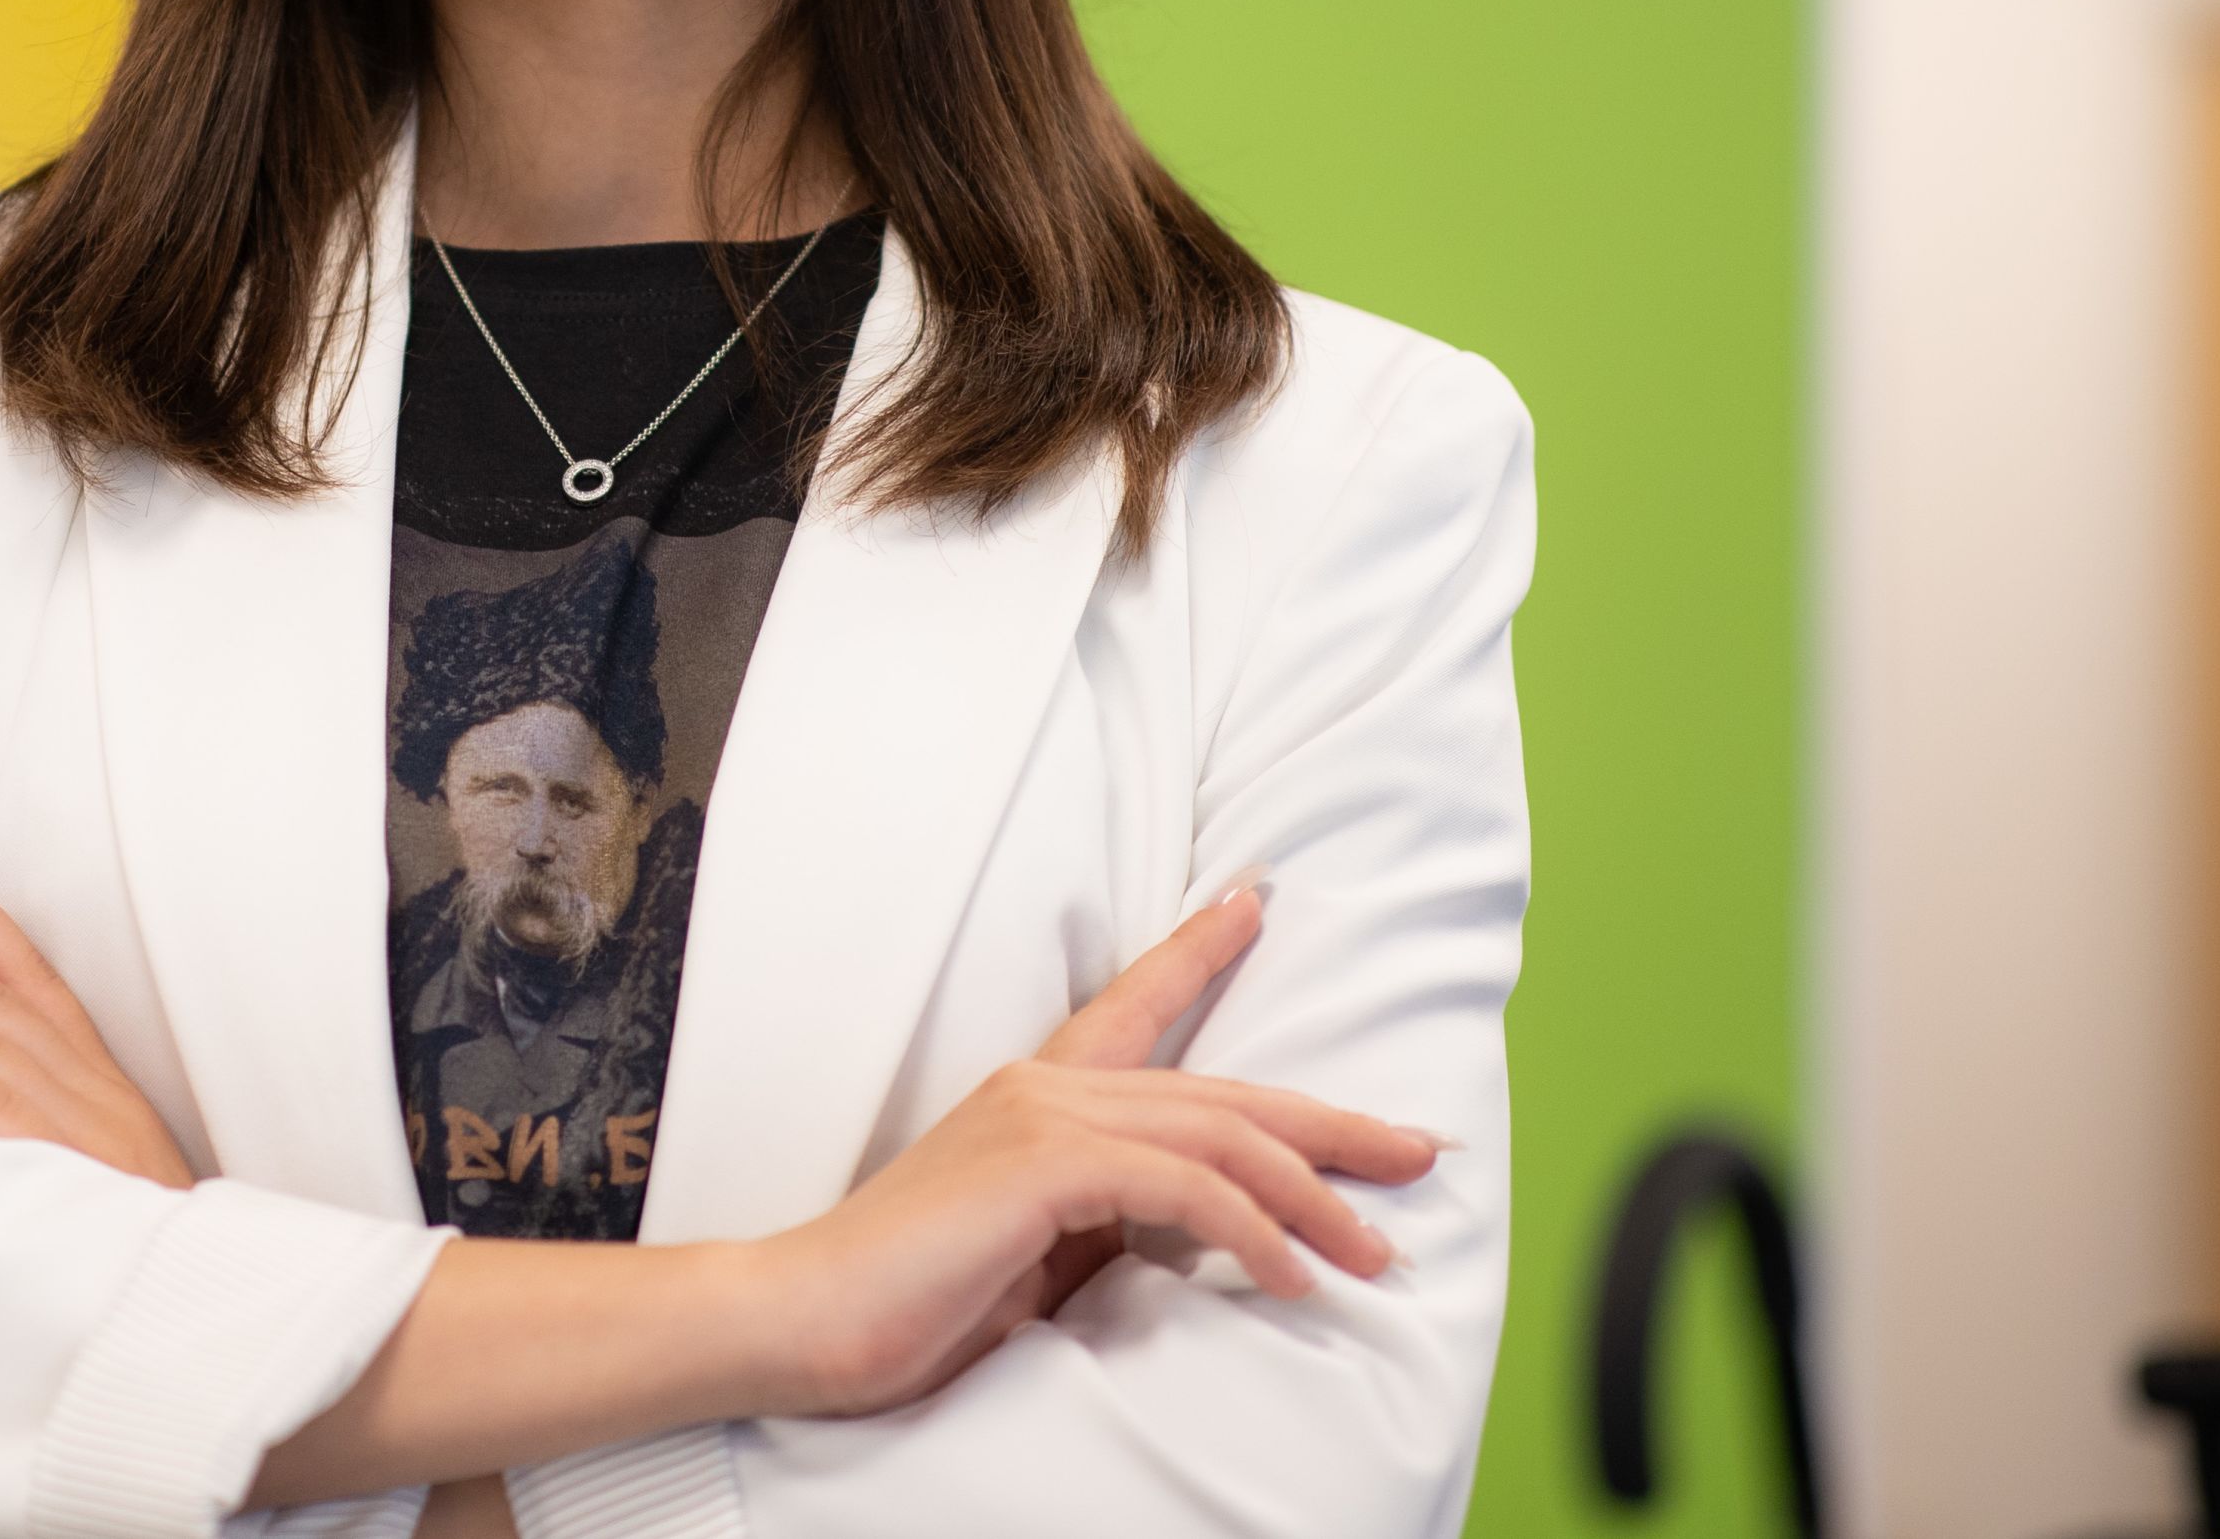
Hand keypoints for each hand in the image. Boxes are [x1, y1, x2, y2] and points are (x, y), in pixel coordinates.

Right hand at [750, 880, 1440, 1417]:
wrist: (800, 1317)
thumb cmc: (906, 1301)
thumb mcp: (1028, 1252)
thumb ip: (1100, 1223)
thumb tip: (1192, 1241)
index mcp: (1034, 1094)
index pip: (1133, 1004)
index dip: (1199, 950)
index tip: (1255, 901)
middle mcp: (1045, 1085)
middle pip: (1222, 1089)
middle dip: (1333, 1121)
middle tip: (1418, 1149)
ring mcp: (1044, 1117)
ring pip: (1222, 1135)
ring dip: (1316, 1198)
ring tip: (1376, 1253)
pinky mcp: (1045, 1166)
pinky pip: (1187, 1190)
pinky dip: (1253, 1233)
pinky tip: (1292, 1279)